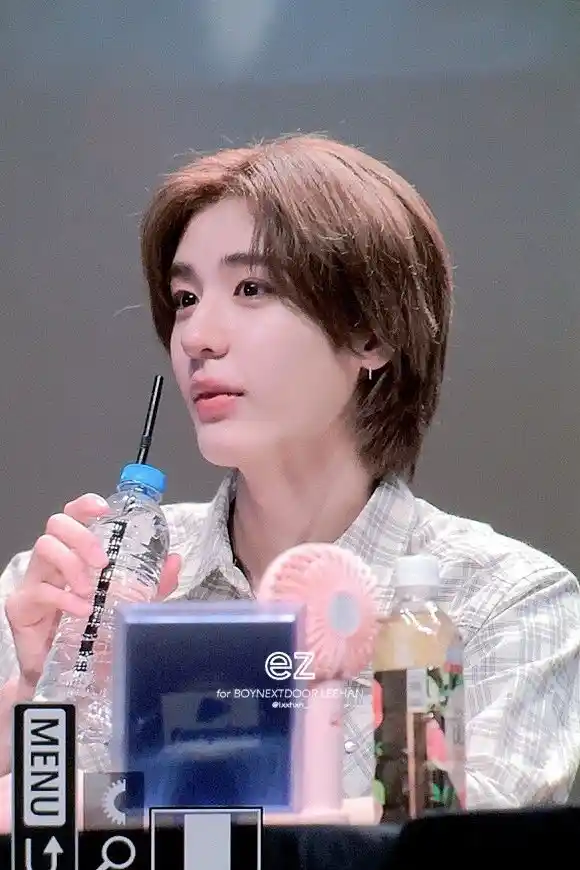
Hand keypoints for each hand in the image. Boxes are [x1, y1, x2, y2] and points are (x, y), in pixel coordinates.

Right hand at [5, 494, 180, 695]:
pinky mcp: (22, 605)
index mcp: (76, 553)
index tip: (103, 509)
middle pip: (57, 524)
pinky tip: (81, 611)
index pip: (74, 516)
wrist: (66, 674)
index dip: (85, 505)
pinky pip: (39, 590)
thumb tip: (174, 560)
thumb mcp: (130, 602)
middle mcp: (53, 561)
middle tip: (102, 561)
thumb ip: (153, 583)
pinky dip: (63, 598)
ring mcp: (35, 580)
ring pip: (44, 548)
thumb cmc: (93, 630)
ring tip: (90, 590)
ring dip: (72, 564)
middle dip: (82, 536)